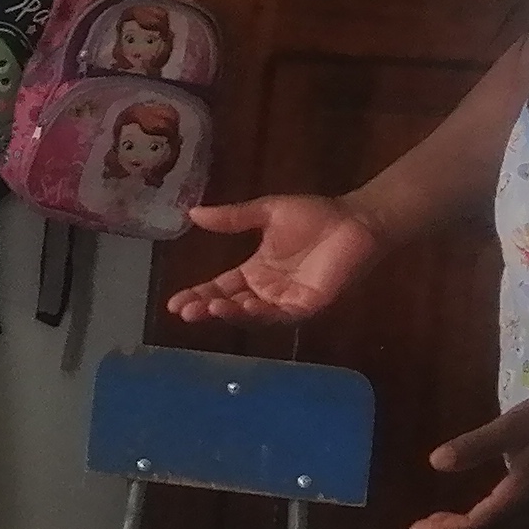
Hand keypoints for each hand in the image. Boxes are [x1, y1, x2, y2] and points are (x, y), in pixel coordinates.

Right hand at [160, 193, 384, 327]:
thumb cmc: (316, 216)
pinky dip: (258, 313)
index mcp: (256, 271)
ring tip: (208, 309)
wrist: (355, 220)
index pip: (220, 288)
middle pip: (230, 306)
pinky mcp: (307, 306)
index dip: (197, 295)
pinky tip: (240, 306)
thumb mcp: (266, 213)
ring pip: (251, 314)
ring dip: (229, 314)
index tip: (173, 303)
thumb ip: (232, 218)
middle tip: (183, 312)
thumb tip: (192, 214)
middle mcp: (267, 291)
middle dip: (206, 309)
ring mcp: (286, 301)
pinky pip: (278, 315)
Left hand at [410, 389, 528, 528]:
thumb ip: (474, 447)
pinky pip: (521, 521)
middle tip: (425, 527)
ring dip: (476, 528)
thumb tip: (434, 463)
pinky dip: (496, 521)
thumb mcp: (510, 427)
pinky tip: (488, 507)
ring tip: (448, 521)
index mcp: (521, 496)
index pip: (476, 524)